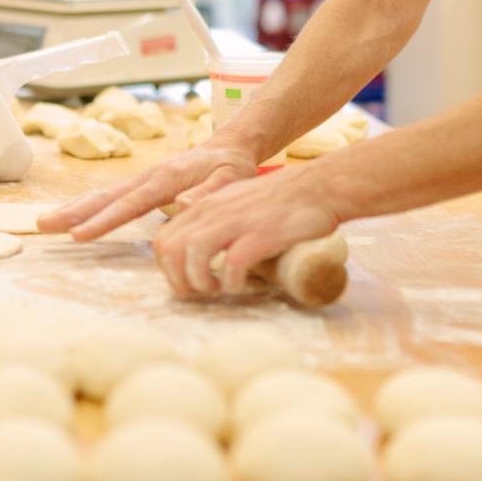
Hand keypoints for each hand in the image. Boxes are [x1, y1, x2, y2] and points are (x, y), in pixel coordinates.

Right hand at [37, 142, 258, 240]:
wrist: (231, 145)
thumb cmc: (233, 166)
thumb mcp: (232, 179)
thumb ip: (207, 193)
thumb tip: (177, 206)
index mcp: (165, 179)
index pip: (129, 204)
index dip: (103, 220)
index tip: (79, 235)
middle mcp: (147, 177)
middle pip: (105, 197)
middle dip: (74, 212)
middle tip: (43, 225)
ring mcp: (142, 180)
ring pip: (103, 195)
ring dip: (74, 208)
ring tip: (45, 222)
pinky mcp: (143, 184)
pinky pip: (111, 196)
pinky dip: (88, 206)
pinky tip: (74, 216)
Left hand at [153, 166, 344, 297]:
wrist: (318, 187)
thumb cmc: (278, 201)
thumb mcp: (235, 204)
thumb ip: (213, 221)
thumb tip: (197, 252)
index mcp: (204, 206)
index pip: (163, 240)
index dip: (168, 270)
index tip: (186, 283)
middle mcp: (214, 212)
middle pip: (170, 250)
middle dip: (178, 280)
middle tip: (199, 293)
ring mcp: (236, 221)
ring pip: (194, 255)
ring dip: (201, 282)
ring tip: (219, 290)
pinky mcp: (260, 234)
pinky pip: (232, 264)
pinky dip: (231, 282)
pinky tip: (240, 287)